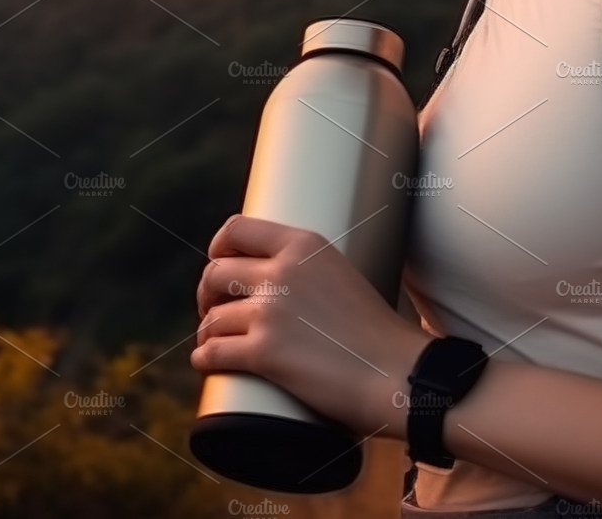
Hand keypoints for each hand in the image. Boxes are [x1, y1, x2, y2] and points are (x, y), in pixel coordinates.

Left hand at [190, 213, 430, 437]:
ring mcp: (271, 311)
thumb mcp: (343, 276)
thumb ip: (307, 272)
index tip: (219, 264)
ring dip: (208, 332)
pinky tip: (206, 362)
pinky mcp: (264, 352)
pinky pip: (212, 352)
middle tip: (214, 310)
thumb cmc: (377, 332)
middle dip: (207, 294)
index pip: (238, 229)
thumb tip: (273, 283)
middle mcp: (283, 272)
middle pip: (216, 273)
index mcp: (304, 245)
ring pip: (212, 317)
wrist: (397, 372)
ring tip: (214, 341)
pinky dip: (204, 359)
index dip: (219, 248)